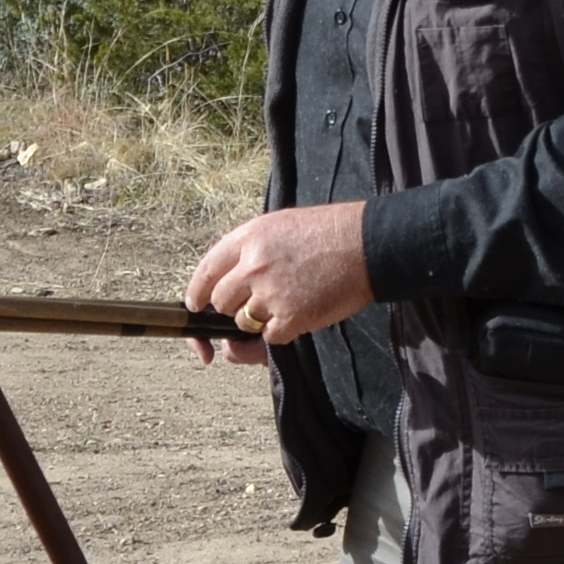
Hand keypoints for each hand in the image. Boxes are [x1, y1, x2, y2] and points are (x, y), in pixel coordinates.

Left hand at [182, 204, 374, 361]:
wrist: (368, 244)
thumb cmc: (330, 232)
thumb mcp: (281, 226)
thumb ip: (250, 250)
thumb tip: (227, 281)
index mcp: (249, 238)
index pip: (206, 270)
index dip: (197, 292)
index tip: (195, 304)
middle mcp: (254, 266)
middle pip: (221, 302)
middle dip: (232, 308)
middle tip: (257, 302)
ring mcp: (271, 293)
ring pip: (244, 322)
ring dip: (260, 320)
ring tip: (289, 300)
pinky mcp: (292, 317)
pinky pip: (270, 338)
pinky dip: (282, 331)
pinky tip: (302, 312)